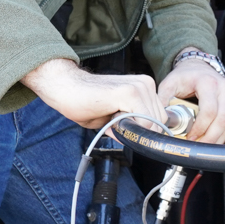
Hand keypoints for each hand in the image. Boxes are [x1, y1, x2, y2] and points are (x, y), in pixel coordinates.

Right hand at [21, 59, 162, 130]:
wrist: (64, 88)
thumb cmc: (85, 101)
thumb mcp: (115, 117)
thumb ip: (132, 125)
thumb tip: (141, 139)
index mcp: (144, 87)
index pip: (160, 119)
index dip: (143, 131)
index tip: (125, 130)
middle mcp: (146, 84)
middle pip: (159, 123)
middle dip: (139, 132)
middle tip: (114, 125)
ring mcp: (139, 86)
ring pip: (152, 124)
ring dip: (132, 130)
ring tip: (111, 119)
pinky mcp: (130, 92)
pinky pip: (143, 122)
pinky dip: (130, 129)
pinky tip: (111, 120)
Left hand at [159, 52, 224, 143]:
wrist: (198, 67)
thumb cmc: (185, 76)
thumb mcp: (169, 84)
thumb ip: (163, 101)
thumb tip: (160, 121)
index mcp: (208, 82)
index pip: (209, 111)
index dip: (200, 128)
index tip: (190, 138)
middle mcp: (224, 88)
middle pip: (222, 120)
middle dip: (210, 138)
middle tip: (198, 149)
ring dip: (217, 139)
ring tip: (203, 147)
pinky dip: (222, 134)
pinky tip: (212, 140)